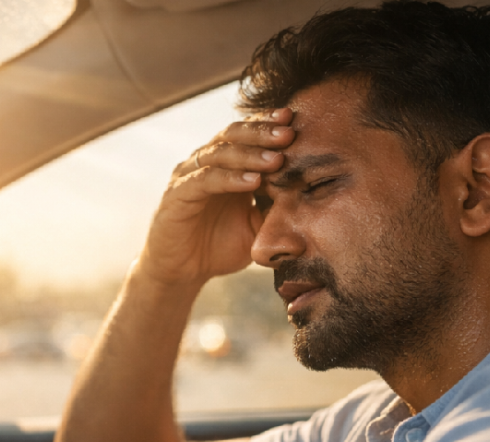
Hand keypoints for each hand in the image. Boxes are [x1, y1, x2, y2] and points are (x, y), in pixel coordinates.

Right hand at [137, 108, 293, 286]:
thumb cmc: (219, 246)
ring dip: (249, 154)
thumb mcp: (258, 225)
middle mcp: (205, 163)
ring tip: (276, 158)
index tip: (297, 120)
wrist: (183, 272)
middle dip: (263, 132)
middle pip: (233, 133)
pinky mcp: (177, 195)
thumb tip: (313, 192)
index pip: (247, 133)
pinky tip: (253, 181)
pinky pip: (205, 180)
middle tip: (289, 132)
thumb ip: (277, 206)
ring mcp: (189, 176)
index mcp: (225, 163)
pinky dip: (230, 178)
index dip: (269, 124)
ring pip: (219, 153)